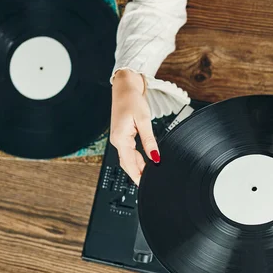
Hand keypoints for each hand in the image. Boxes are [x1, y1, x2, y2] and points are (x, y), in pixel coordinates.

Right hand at [110, 70, 159, 184]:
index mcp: (120, 138)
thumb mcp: (143, 120)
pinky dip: (136, 159)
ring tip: (150, 174)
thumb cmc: (131, 99)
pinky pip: (128, 151)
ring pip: (128, 158)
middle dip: (138, 174)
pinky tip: (145, 162)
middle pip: (127, 164)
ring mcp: (119, 138)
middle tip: (151, 183)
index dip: (138, 176)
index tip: (146, 185)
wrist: (124, 86)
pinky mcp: (122, 134)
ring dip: (138, 167)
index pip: (130, 164)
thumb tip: (155, 156)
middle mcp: (117, 140)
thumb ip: (149, 140)